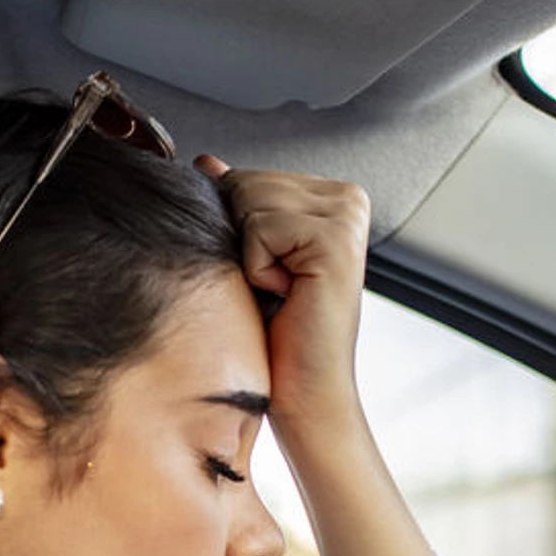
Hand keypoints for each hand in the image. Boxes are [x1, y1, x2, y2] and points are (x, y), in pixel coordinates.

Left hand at [193, 155, 370, 434]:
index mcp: (333, 197)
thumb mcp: (252, 257)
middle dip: (243, 241)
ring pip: (249, 201)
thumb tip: (208, 163)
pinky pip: (260, 227)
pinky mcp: (336, 238)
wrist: (304, 391)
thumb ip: (238, 204)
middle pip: (246, 183)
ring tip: (281, 290)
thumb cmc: (278, 334)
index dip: (240, 231)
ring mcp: (347, 216)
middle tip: (277, 286)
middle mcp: (347, 199)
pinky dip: (258, 268)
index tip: (272, 272)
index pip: (248, 177)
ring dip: (250, 256)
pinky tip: (287, 294)